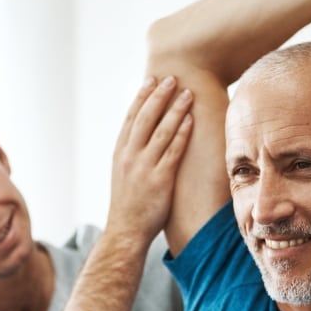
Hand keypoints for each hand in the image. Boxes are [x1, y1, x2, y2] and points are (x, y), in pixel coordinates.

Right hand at [106, 76, 193, 238]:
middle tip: (171, 78)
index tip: (151, 80)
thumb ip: (132, 155)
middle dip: (158, 95)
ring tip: (187, 93)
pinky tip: (190, 119)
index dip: (141, 97)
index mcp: (119, 152)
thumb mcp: (123, 175)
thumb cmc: (128, 206)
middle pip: (145, 118)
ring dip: (175, 109)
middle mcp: (129, 156)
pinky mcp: (159, 179)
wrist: (125, 232)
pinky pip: (172, 150)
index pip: (131, 118)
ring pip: (160, 130)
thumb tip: (146, 140)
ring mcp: (143, 167)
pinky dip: (181, 133)